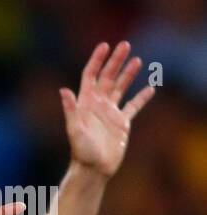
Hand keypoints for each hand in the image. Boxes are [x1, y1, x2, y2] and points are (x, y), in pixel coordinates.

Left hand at [62, 41, 154, 177]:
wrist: (93, 169)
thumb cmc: (81, 151)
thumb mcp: (74, 129)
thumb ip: (71, 110)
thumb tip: (64, 91)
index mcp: (86, 103)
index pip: (90, 75)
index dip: (97, 60)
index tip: (105, 45)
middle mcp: (98, 105)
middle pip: (108, 77)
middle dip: (115, 61)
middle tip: (125, 45)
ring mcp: (110, 113)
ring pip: (121, 88)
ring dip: (128, 74)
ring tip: (137, 59)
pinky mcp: (121, 123)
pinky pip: (133, 106)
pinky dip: (141, 98)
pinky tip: (150, 88)